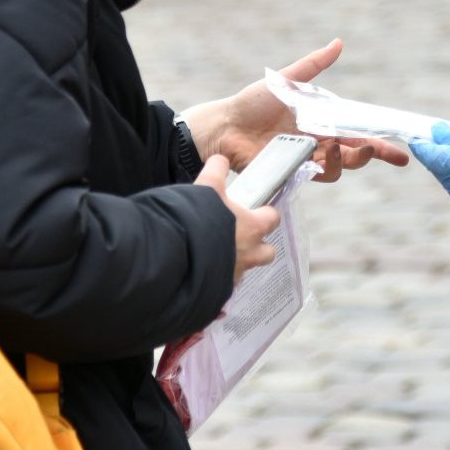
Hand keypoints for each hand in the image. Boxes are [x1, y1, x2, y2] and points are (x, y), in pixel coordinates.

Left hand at [180, 39, 408, 182]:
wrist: (225, 125)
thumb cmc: (253, 102)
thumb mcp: (288, 81)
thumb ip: (314, 65)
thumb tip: (339, 42)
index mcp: (322, 123)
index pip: (358, 134)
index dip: (380, 144)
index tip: (401, 153)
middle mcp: (318, 143)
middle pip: (355, 154)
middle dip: (372, 154)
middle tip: (377, 149)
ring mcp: (306, 160)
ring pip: (339, 167)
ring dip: (346, 160)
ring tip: (338, 147)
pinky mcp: (292, 172)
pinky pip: (316, 175)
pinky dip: (326, 167)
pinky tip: (323, 156)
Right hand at [194, 154, 280, 287]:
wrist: (178, 255)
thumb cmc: (199, 218)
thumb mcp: (207, 187)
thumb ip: (216, 171)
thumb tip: (220, 159)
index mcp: (253, 227)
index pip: (272, 218)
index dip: (265, 214)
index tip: (258, 211)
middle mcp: (250, 254)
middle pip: (268, 252)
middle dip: (259, 246)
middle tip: (242, 238)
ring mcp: (236, 275)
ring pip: (245, 270)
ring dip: (236, 263)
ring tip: (216, 254)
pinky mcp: (219, 290)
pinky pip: (223, 285)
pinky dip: (216, 279)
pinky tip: (201, 269)